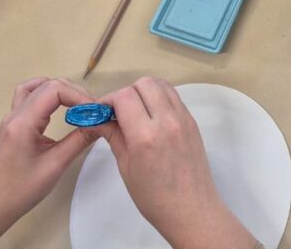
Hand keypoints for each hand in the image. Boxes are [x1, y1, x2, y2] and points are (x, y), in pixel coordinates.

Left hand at [0, 79, 96, 241]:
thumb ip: (80, 140)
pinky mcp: (13, 124)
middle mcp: (15, 114)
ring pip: (38, 87)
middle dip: (75, 93)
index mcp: (23, 123)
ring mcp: (12, 118)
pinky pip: (29, 96)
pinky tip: (58, 108)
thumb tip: (102, 122)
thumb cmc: (21, 190)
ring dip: (61, 90)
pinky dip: (47, 95)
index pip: (55, 90)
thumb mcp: (55, 165)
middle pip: (49, 85)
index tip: (96, 112)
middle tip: (92, 112)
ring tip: (77, 107)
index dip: (79, 95)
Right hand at [91, 78, 254, 248]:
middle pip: (144, 83)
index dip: (109, 100)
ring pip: (162, 85)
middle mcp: (167, 121)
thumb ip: (113, 136)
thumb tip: (98, 119)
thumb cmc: (153, 195)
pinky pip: (174, 97)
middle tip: (118, 112)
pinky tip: (151, 116)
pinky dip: (160, 98)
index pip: (125, 96)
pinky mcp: (192, 121)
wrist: (190, 207)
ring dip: (145, 91)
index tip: (102, 112)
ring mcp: (183, 118)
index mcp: (146, 136)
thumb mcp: (126, 166)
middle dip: (127, 93)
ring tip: (135, 112)